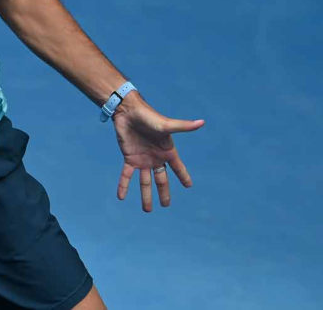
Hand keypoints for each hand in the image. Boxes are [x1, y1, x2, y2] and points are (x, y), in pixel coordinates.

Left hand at [112, 91, 204, 211]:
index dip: (183, 176)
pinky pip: (126, 175)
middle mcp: (156, 157)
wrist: (128, 111)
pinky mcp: (129, 158)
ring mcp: (142, 159)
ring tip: (147, 210)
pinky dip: (124, 186)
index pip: (178, 167)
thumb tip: (202, 122)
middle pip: (161, 179)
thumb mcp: (166, 125)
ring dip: (145, 196)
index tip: (189, 186)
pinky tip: (121, 197)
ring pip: (145, 182)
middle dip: (163, 193)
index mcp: (167, 151)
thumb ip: (183, 127)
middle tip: (166, 205)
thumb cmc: (149, 117)